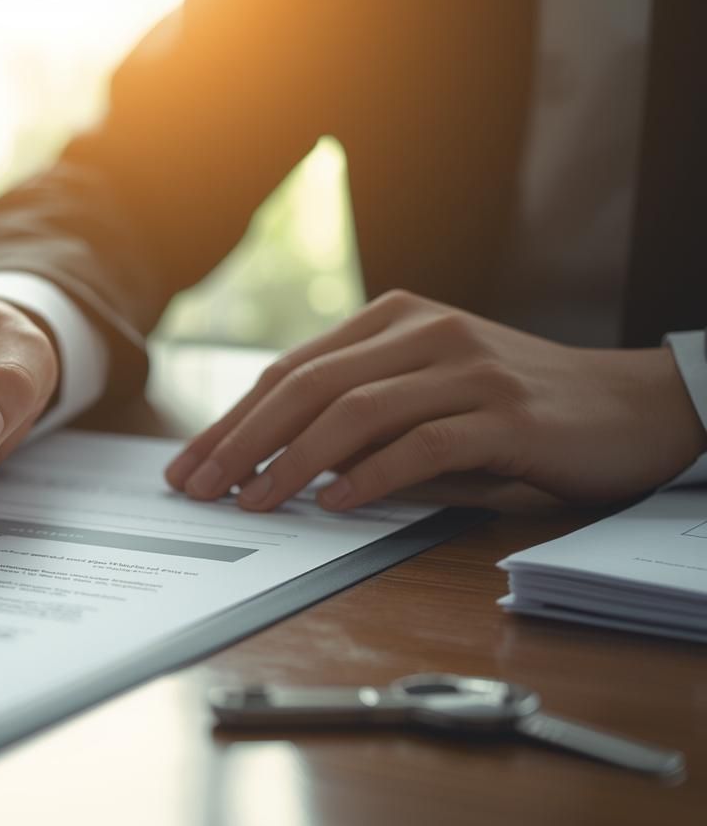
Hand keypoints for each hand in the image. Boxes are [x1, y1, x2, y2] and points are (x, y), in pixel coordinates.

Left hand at [166, 290, 706, 510]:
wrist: (635, 407)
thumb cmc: (517, 412)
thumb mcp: (429, 401)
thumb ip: (361, 423)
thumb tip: (273, 468)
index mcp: (394, 320)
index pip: (292, 372)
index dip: (233, 421)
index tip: (189, 466)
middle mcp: (426, 332)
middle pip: (308, 386)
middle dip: (242, 442)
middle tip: (199, 489)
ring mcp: (468, 368)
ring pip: (355, 412)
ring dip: (290, 462)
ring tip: (251, 502)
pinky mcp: (508, 414)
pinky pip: (424, 444)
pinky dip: (371, 476)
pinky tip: (333, 504)